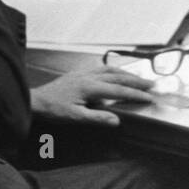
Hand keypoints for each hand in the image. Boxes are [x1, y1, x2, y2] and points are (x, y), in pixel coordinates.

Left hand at [30, 66, 155, 125]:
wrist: (35, 100)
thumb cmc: (54, 110)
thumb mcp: (75, 118)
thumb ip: (97, 118)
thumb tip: (117, 120)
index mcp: (91, 87)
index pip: (119, 90)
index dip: (136, 94)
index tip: (150, 96)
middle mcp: (89, 76)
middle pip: (118, 76)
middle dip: (137, 80)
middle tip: (152, 84)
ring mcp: (84, 73)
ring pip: (110, 69)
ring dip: (126, 73)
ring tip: (138, 77)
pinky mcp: (78, 73)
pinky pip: (101, 68)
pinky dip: (113, 70)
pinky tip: (114, 73)